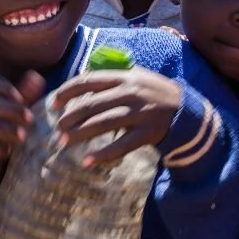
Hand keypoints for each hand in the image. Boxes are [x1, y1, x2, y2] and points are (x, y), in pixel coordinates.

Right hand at [0, 72, 43, 182]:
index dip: (2, 87)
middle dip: (9, 109)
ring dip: (3, 129)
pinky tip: (8, 152)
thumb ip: (25, 96)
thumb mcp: (17, 115)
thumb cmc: (6, 134)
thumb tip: (37, 77)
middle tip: (30, 119)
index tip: (21, 98)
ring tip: (23, 137)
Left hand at [52, 67, 181, 165]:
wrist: (185, 109)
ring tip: (65, 141)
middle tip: (58, 128)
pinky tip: (87, 161)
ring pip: (102, 124)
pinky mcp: (147, 133)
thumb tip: (79, 82)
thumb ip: (110, 78)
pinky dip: (103, 154)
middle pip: (91, 105)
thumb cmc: (152, 92)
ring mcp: (139, 113)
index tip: (53, 104)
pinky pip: (121, 145)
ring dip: (80, 134)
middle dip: (70, 117)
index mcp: (123, 77)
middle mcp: (130, 93)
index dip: (66, 92)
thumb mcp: (134, 76)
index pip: (87, 81)